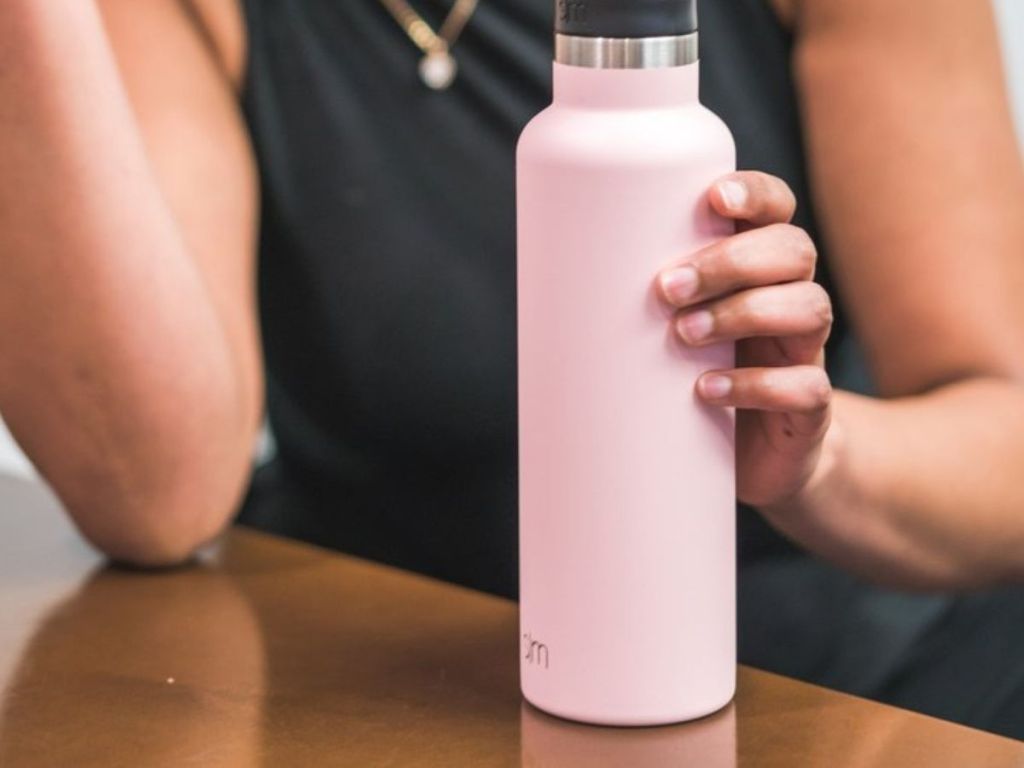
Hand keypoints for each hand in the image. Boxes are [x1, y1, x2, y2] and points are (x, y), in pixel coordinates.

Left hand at [658, 172, 833, 508]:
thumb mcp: (663, 330)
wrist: (743, 459)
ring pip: (809, 308)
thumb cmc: (688, 379)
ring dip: (742, 314)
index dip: (756, 194)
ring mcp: (805, 352)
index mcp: (759, 268)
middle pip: (794, 250)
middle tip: (666, 289)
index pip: (777, 209)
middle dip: (731, 261)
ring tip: (683, 335)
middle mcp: (791, 298)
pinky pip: (807, 386)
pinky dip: (757, 385)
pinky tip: (706, 390)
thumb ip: (633, 299)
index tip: (713, 198)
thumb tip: (544, 271)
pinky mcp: (811, 408)